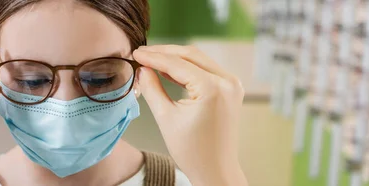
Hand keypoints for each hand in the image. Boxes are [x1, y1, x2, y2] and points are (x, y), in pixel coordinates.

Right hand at [133, 45, 246, 185]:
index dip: (153, 57)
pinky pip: (206, 70)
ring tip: (152, 59)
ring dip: (176, 58)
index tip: (136, 53)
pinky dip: (188, 68)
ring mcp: (232, 84)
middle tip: (142, 52)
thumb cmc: (192, 151)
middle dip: (164, 52)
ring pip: (199, 60)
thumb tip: (142, 69)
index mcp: (212, 88)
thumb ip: (152, 89)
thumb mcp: (165, 118)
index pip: (177, 64)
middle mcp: (227, 82)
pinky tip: (169, 69)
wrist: (215, 169)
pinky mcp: (231, 89)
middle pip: (190, 55)